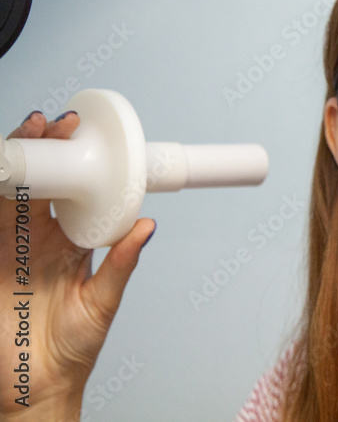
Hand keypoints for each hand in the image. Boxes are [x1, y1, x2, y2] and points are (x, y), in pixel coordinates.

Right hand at [1, 111, 155, 418]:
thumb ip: (121, 264)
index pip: (71, 192)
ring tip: (28, 134)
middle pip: (39, 183)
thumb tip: (148, 225)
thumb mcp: (103, 303)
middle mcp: (38, 241)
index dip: (74, 162)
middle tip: (54, 125)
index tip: (81, 135)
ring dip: (17, 163)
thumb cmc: (71, 350)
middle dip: (44, 149)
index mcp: (69, 244)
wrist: (37, 387)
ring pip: (9, 194)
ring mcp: (8, 249)